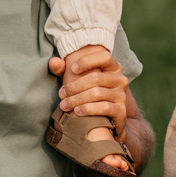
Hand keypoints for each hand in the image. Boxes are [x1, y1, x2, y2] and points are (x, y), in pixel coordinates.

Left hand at [49, 45, 129, 173]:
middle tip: (61, 94)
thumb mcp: (78, 80)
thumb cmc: (89, 94)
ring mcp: (121, 95)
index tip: (72, 69)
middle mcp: (120, 79)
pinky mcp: (121, 111)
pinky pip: (105, 108)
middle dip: (74, 86)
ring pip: (97, 93)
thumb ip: (64, 70)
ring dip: (77, 100)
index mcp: (113, 67)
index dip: (88, 61)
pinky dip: (88, 109)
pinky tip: (77, 111)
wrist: (106, 119)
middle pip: (96, 78)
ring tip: (64, 105)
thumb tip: (54, 62)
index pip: (104, 57)